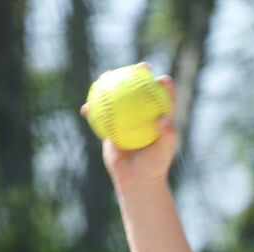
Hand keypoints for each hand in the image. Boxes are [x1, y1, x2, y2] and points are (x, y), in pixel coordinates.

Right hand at [87, 71, 177, 192]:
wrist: (138, 180)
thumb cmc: (154, 166)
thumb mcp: (163, 151)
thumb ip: (167, 134)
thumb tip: (164, 119)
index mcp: (159, 115)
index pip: (163, 94)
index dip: (162, 82)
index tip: (157, 78)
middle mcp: (142, 113)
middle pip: (138, 88)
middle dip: (135, 73)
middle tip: (132, 69)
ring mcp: (126, 118)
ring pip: (117, 97)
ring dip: (109, 83)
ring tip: (102, 77)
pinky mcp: (112, 126)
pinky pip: (101, 116)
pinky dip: (92, 111)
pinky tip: (85, 109)